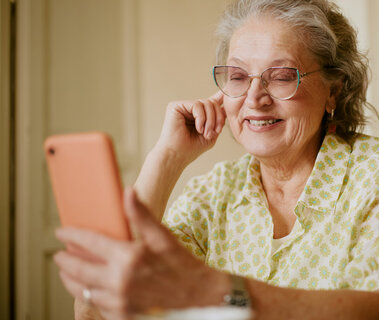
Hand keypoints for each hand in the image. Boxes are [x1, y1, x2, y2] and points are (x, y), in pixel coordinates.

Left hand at [54, 188, 224, 319]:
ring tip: (68, 273)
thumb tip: (128, 192)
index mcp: (128, 257)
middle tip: (59, 255)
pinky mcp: (122, 315)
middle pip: (78, 270)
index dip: (72, 235)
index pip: (89, 243)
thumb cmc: (182, 265)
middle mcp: (119, 281)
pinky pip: (97, 305)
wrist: (199, 297)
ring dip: (70, 280)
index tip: (61, 232)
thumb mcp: (162, 236)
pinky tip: (90, 289)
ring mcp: (119, 301)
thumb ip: (141, 214)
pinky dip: (89, 295)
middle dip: (64, 261)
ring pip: (83, 290)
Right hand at [155, 92, 225, 165]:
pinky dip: (201, 118)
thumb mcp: (212, 134)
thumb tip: (225, 106)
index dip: (220, 97)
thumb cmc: (192, 148)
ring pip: (206, 103)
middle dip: (218, 118)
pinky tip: (198, 128)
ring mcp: (183, 107)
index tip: (228, 92)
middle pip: (212, 103)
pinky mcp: (176, 106)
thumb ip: (219, 121)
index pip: (211, 103)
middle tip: (215, 131)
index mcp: (199, 116)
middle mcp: (190, 109)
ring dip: (210, 120)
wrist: (177, 156)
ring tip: (205, 133)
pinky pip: (197, 104)